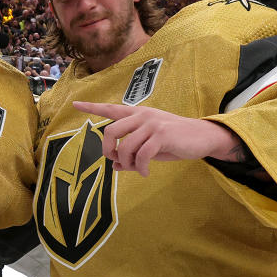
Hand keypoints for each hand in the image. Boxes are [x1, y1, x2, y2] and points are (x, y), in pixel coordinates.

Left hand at [73, 101, 239, 176]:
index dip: (91, 107)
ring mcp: (151, 124)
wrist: (201, 137)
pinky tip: (145, 172)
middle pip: (110, 131)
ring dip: (127, 163)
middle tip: (118, 161)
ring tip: (137, 168)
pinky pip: (141, 155)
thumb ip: (132, 154)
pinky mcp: (161, 135)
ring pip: (125, 146)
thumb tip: (115, 166)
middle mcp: (141, 115)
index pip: (110, 109)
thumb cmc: (174, 141)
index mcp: (137, 115)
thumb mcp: (150, 147)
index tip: (75, 104)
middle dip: (109, 151)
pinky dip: (140, 168)